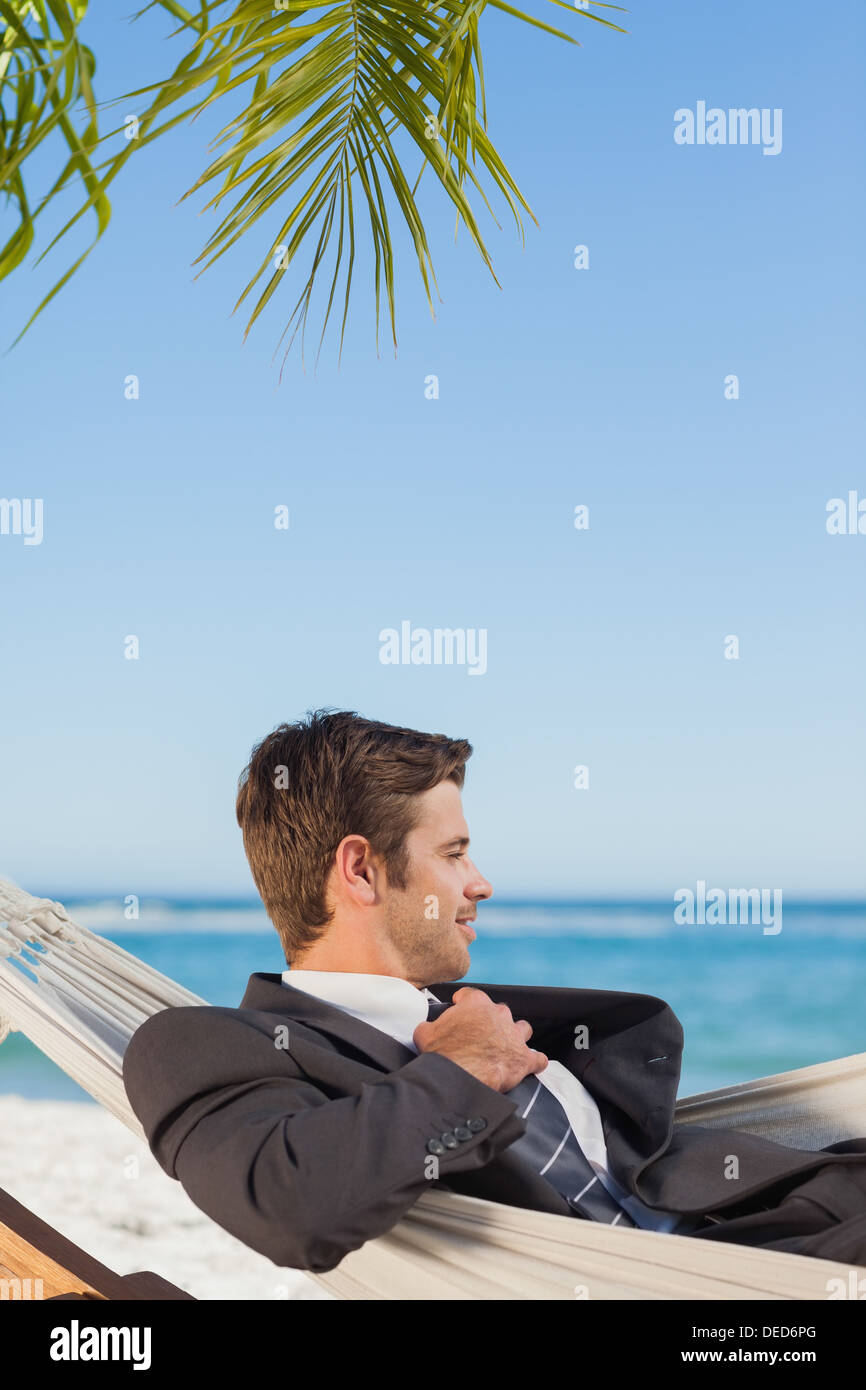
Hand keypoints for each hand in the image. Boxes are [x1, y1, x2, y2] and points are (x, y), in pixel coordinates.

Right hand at [413, 986, 547, 1092]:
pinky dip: (534, 1061)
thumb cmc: (443, 1054)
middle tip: (481, 1035)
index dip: (463, 1003)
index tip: (460, 1008)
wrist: (460, 1077)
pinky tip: (531, 1065)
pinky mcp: (524, 1058)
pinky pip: (537, 1058)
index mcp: (475, 1004)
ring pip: (523, 1028)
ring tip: (508, 1046)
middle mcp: (498, 1014)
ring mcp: (514, 1035)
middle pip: (499, 1011)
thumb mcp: (424, 1034)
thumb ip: (428, 1026)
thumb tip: (427, 1029)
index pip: (470, 995)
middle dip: (492, 1021)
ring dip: (516, 1035)